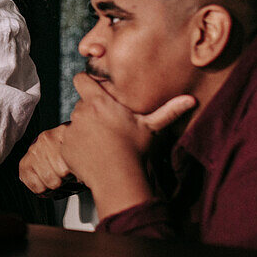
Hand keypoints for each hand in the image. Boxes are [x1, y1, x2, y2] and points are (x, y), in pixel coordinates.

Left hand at [19, 75, 194, 197]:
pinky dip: (78, 147)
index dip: (84, 82)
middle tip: (107, 124)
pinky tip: (94, 154)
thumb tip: (191, 100)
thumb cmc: (134, 149)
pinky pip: (70, 143)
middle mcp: (81, 112)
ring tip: (102, 142)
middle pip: (81, 104)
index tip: (92, 87)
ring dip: (85, 129)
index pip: (80, 79)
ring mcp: (71, 130)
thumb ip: (168, 111)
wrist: (118, 177)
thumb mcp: (151, 127)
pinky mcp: (66, 147)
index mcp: (98, 102)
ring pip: (76, 124)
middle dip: (91, 111)